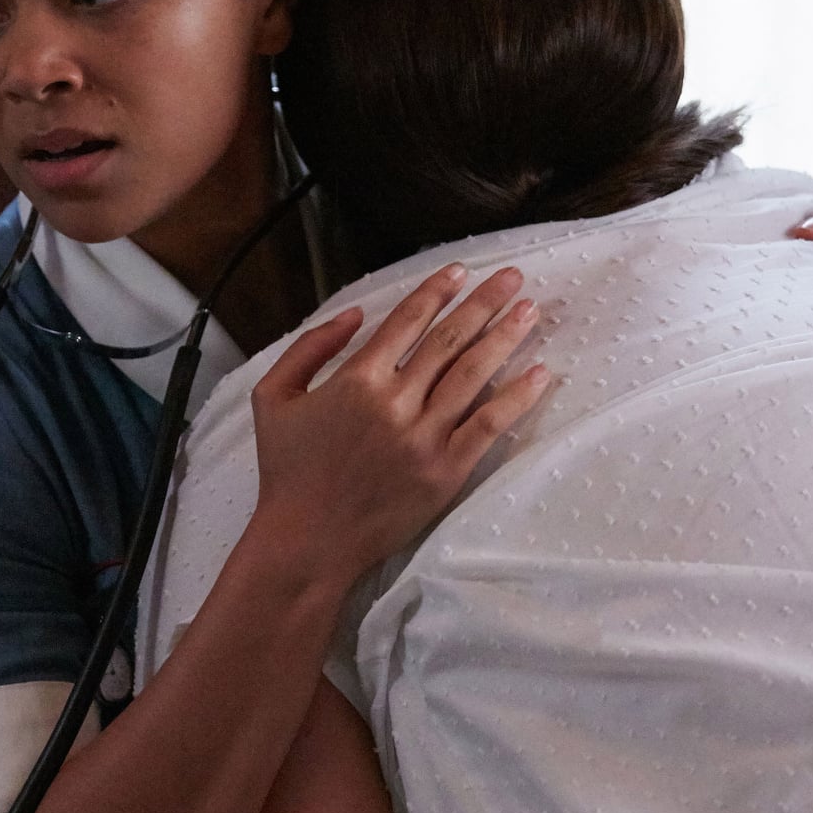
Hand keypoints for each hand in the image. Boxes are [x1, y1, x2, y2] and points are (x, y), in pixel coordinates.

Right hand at [248, 263, 551, 574]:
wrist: (307, 541)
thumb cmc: (287, 470)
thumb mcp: (274, 397)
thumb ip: (310, 347)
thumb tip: (353, 314)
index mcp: (355, 380)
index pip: (406, 321)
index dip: (436, 292)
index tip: (460, 271)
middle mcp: (395, 403)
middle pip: (450, 340)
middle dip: (485, 302)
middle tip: (512, 277)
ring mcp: (424, 438)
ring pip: (474, 374)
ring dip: (505, 337)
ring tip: (530, 310)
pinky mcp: (446, 471)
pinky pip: (489, 425)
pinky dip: (516, 397)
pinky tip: (539, 374)